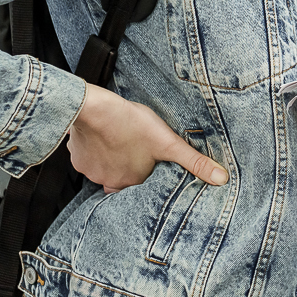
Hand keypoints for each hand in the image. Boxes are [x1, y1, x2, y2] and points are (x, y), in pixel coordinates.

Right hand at [67, 84, 225, 193]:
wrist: (95, 108)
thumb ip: (195, 162)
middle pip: (119, 178)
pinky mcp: (75, 155)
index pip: (139, 187)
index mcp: (129, 182)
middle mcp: (107, 181)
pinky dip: (93, 147)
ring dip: (110, 157)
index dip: (145, 175)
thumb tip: (222, 179)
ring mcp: (88, 169)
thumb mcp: (170, 143)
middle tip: (135, 150)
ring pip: (102, 167)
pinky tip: (103, 134)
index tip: (148, 165)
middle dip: (127, 166)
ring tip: (121, 140)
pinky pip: (85, 155)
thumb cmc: (132, 124)